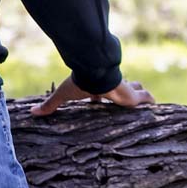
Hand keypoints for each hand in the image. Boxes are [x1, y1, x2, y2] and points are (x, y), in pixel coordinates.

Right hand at [30, 75, 154, 115]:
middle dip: (122, 92)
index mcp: (96, 87)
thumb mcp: (64, 95)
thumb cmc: (80, 83)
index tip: (100, 100)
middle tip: (125, 101)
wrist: (97, 75)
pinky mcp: (133, 96)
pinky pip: (146, 98)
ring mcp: (123, 91)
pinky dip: (150, 102)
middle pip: (118, 87)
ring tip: (143, 103)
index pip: (99, 92)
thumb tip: (32, 112)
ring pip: (135, 88)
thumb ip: (51, 104)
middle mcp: (111, 87)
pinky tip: (154, 106)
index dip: (101, 96)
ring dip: (138, 94)